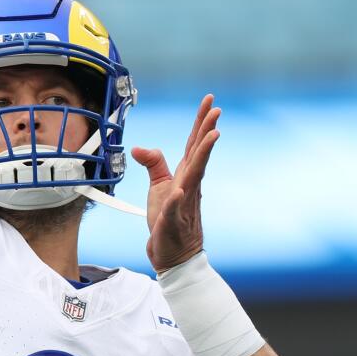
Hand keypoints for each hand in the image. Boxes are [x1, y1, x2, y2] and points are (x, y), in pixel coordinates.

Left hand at [131, 94, 220, 272]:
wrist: (172, 253)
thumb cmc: (167, 219)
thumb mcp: (159, 186)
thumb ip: (154, 164)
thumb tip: (139, 147)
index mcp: (186, 175)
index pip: (194, 144)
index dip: (200, 122)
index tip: (210, 102)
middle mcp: (189, 185)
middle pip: (198, 154)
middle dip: (207, 131)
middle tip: (217, 110)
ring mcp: (184, 203)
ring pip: (194, 176)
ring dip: (202, 156)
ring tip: (211, 137)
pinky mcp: (172, 222)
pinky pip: (175, 210)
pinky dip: (177, 200)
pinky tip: (179, 190)